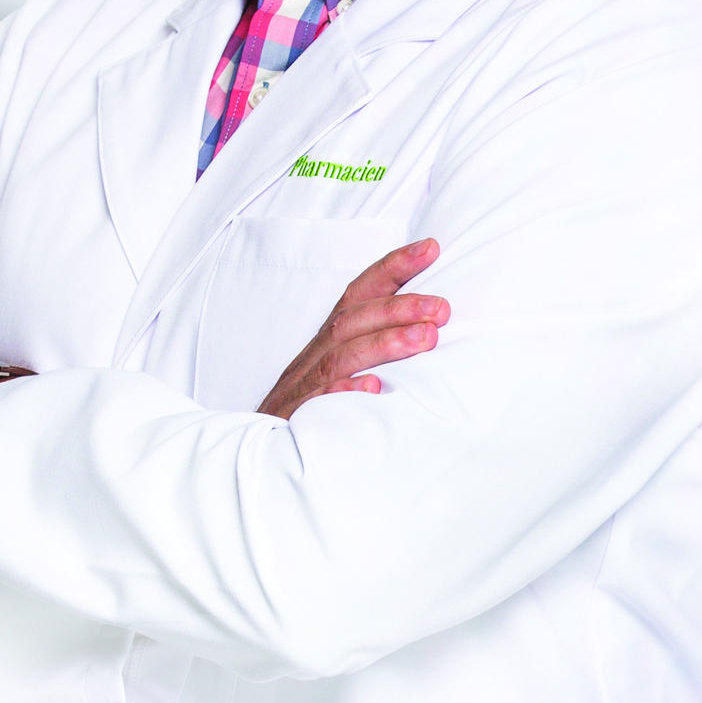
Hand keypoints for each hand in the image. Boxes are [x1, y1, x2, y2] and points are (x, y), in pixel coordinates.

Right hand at [258, 240, 446, 420]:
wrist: (260, 454)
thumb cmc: (313, 404)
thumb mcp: (344, 368)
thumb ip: (377, 344)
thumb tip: (433, 322)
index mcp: (328, 340)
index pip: (359, 293)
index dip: (392, 268)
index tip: (429, 248)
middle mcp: (314, 356)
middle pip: (353, 321)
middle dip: (399, 309)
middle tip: (441, 307)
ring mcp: (302, 388)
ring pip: (341, 357)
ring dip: (384, 344)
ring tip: (426, 338)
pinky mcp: (295, 421)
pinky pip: (317, 404)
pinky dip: (344, 391)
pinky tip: (373, 388)